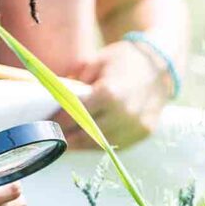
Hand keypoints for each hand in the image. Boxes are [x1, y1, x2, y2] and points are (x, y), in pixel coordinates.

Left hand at [54, 40, 171, 149]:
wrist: (160, 64)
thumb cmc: (124, 60)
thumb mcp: (96, 63)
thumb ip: (76, 82)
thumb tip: (55, 99)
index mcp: (110, 93)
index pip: (75, 114)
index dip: (57, 122)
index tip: (44, 124)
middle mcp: (124, 113)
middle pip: (85, 134)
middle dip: (65, 138)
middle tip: (49, 138)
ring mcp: (136, 126)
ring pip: (100, 144)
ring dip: (80, 145)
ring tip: (64, 142)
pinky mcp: (144, 133)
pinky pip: (116, 144)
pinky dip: (99, 144)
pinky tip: (85, 141)